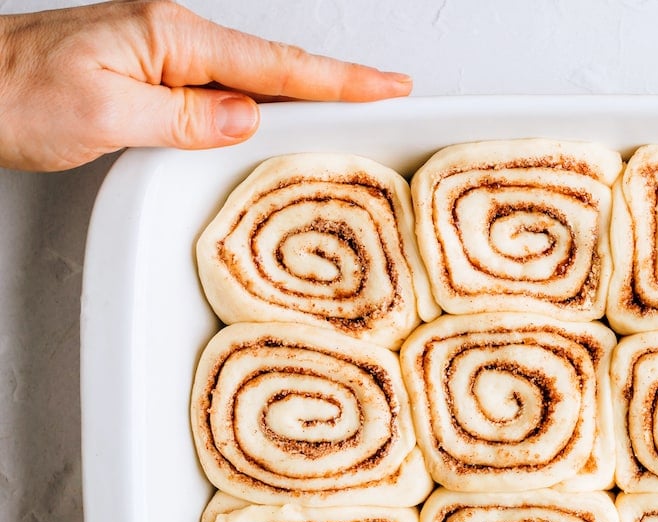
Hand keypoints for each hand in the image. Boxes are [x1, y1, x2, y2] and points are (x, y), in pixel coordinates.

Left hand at [0, 0, 412, 170]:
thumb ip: (183, 118)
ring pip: (250, 79)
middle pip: (273, 66)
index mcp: (170, 38)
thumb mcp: (102, 113)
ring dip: (300, 96)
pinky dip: (258, 103)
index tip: (389, 85)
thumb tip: (246, 120)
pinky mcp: (148, 73)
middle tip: (390, 96)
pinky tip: (275, 117)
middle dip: (335, 82)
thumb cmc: (11, 94)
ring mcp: (160, 53)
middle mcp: (171, 36)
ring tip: (349, 110)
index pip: (274, 65)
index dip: (338, 80)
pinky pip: (220, 89)